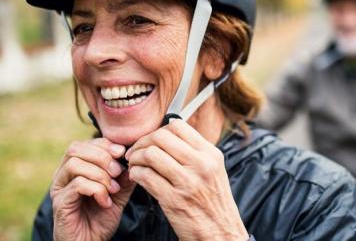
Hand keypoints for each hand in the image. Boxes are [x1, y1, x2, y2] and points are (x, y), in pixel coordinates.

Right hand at [50, 138, 135, 240]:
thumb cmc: (100, 218)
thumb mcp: (118, 194)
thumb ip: (124, 176)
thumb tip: (135, 158)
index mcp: (75, 169)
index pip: (85, 144)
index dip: (105, 145)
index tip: (122, 154)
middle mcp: (62, 175)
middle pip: (75, 148)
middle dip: (102, 157)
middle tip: (117, 173)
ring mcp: (59, 188)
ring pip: (75, 164)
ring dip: (100, 174)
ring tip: (113, 189)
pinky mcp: (60, 203)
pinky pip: (77, 184)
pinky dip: (97, 190)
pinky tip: (106, 202)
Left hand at [125, 120, 247, 240]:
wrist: (220, 233)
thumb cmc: (213, 203)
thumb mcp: (213, 170)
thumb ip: (195, 152)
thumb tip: (169, 134)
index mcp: (211, 154)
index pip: (178, 126)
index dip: (158, 131)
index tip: (151, 141)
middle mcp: (201, 164)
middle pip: (161, 137)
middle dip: (142, 143)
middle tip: (136, 152)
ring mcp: (187, 182)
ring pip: (151, 154)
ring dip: (136, 158)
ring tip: (135, 165)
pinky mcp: (173, 199)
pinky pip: (146, 176)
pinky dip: (135, 174)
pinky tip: (137, 177)